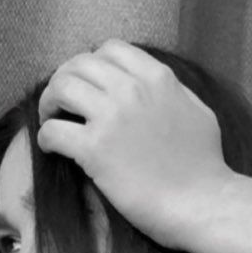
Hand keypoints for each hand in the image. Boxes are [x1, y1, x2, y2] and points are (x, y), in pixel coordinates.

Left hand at [35, 40, 229, 250]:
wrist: (202, 203)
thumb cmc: (206, 165)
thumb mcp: (197, 111)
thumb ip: (173, 91)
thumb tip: (155, 86)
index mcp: (157, 77)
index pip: (110, 49)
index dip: (92, 64)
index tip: (89, 84)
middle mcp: (131, 89)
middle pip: (79, 64)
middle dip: (65, 80)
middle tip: (62, 103)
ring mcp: (111, 117)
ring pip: (61, 88)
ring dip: (49, 103)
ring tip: (52, 120)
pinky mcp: (94, 150)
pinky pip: (53, 130)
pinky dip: (46, 137)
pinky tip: (52, 148)